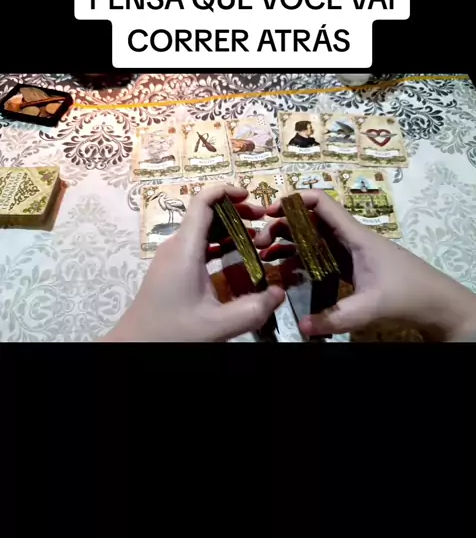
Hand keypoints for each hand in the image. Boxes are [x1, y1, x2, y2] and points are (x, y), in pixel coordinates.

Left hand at [103, 185, 284, 342]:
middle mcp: (176, 246)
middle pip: (206, 213)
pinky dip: (219, 244)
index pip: (202, 201)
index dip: (226, 191)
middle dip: (236, 211)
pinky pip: (198, 246)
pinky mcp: (172, 269)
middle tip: (263, 222)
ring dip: (229, 229)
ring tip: (257, 239)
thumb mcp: (217, 325)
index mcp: (185, 249)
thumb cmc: (170, 333)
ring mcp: (172, 257)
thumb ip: (252, 309)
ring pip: (202, 230)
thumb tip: (280, 293)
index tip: (251, 196)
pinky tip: (238, 258)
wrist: (134, 346)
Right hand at [255, 190, 475, 339]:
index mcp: (356, 236)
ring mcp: (352, 253)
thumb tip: (302, 326)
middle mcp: (351, 239)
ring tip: (266, 254)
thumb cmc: (408, 294)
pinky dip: (302, 258)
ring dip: (290, 242)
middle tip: (259, 242)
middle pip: (311, 221)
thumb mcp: (370, 307)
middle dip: (283, 225)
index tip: (268, 212)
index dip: (293, 200)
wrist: (437, 303)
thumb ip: (336, 317)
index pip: (321, 203)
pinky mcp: (353, 268)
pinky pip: (321, 256)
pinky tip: (288, 271)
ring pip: (314, 238)